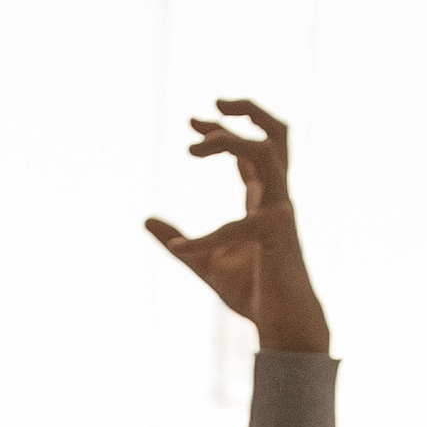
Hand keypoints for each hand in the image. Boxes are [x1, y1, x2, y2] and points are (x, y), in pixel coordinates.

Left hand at [146, 101, 330, 354]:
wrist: (282, 324)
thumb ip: (178, 240)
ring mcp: (280, 212)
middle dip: (249, 109)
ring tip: (193, 145)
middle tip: (214, 102)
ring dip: (229, 141)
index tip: (193, 120)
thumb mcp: (203, 262)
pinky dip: (204, 237)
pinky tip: (179, 251)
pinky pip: (238, 223)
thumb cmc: (252, 293)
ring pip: (267, 153)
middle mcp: (276, 199)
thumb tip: (145, 219)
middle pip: (277, 134)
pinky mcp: (277, 234)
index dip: (223, 129)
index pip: (249, 150)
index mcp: (262, 200)